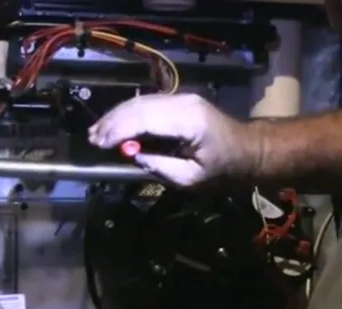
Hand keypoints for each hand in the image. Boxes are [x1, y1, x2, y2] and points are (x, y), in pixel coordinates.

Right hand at [88, 93, 256, 185]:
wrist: (248, 150)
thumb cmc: (224, 168)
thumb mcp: (192, 178)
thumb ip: (161, 167)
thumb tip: (133, 156)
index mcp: (189, 121)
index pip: (145, 119)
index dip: (119, 130)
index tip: (100, 144)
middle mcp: (184, 102)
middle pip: (139, 106)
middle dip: (112, 122)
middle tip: (92, 139)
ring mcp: (182, 98)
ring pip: (140, 102)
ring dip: (116, 116)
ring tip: (96, 133)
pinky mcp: (179, 101)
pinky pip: (148, 104)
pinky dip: (128, 114)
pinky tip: (114, 125)